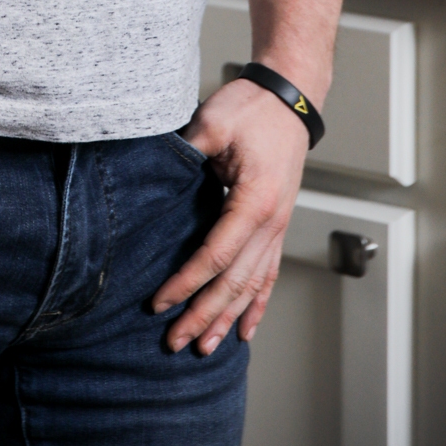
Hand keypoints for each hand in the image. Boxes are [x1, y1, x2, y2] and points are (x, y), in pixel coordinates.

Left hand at [152, 77, 310, 352]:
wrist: (289, 98)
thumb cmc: (252, 108)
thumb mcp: (213, 122)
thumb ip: (187, 151)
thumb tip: (156, 174)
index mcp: (254, 202)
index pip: (215, 256)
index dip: (186, 283)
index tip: (159, 302)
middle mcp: (271, 223)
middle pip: (234, 282)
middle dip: (203, 315)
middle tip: (174, 341)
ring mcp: (278, 228)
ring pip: (253, 286)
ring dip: (227, 319)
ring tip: (204, 347)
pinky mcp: (277, 225)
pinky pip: (268, 275)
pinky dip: (257, 305)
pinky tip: (246, 329)